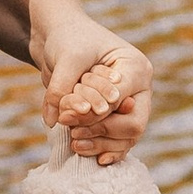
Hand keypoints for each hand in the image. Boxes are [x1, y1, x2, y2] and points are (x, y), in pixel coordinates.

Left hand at [34, 1, 153, 161]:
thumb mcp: (66, 59)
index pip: (123, 102)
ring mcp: (127, 106)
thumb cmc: (69, 40)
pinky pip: (118, 143)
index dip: (97, 114)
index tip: (68, 116)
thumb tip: (54, 121)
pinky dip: (104, 150)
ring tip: (75, 144)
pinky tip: (88, 155)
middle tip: (73, 133)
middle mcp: (137, 90)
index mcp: (136, 68)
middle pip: (133, 125)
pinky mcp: (113, 117)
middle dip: (101, 131)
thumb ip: (61, 88)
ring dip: (101, 145)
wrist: (61, 38)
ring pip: (127, 139)